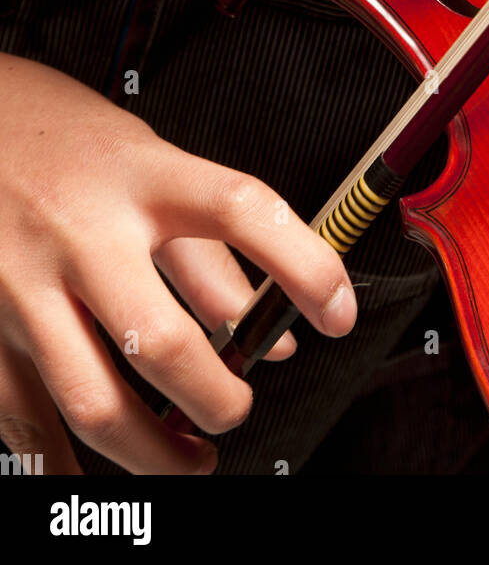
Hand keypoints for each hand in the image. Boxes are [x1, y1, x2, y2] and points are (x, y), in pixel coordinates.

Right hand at [0, 53, 355, 473]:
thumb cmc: (62, 140)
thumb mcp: (148, 163)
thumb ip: (209, 253)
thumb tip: (269, 336)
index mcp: (141, 176)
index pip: (241, 210)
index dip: (304, 264)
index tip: (338, 310)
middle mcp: (83, 230)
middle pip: (163, 341)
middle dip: (218, 401)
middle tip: (238, 409)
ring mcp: (24, 283)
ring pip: (94, 402)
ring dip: (155, 455)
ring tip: (188, 457)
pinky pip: (28, 420)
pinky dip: (69, 463)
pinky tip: (101, 468)